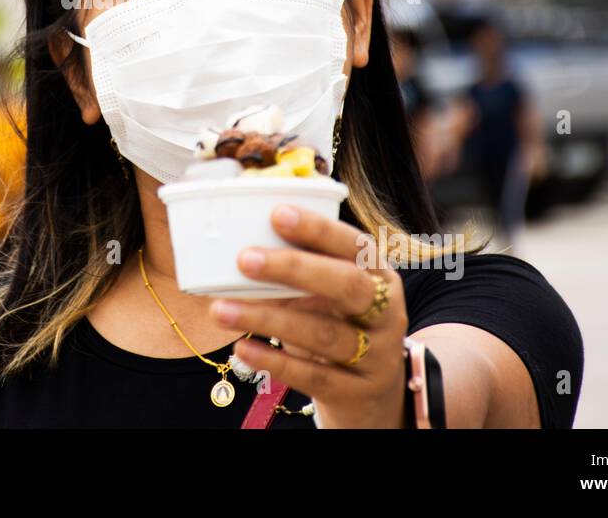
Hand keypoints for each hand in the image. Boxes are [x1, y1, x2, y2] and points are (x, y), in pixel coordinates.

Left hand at [209, 204, 407, 427]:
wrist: (373, 394)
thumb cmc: (340, 325)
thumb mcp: (331, 293)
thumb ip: (301, 270)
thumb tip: (241, 242)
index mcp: (379, 275)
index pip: (355, 245)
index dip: (319, 229)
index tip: (277, 214)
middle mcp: (386, 312)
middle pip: (348, 285)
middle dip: (295, 268)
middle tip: (244, 259)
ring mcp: (377, 355)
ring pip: (323, 334)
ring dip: (268, 319)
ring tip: (221, 309)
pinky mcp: (357, 392)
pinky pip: (313, 376)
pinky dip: (273, 361)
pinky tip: (242, 348)